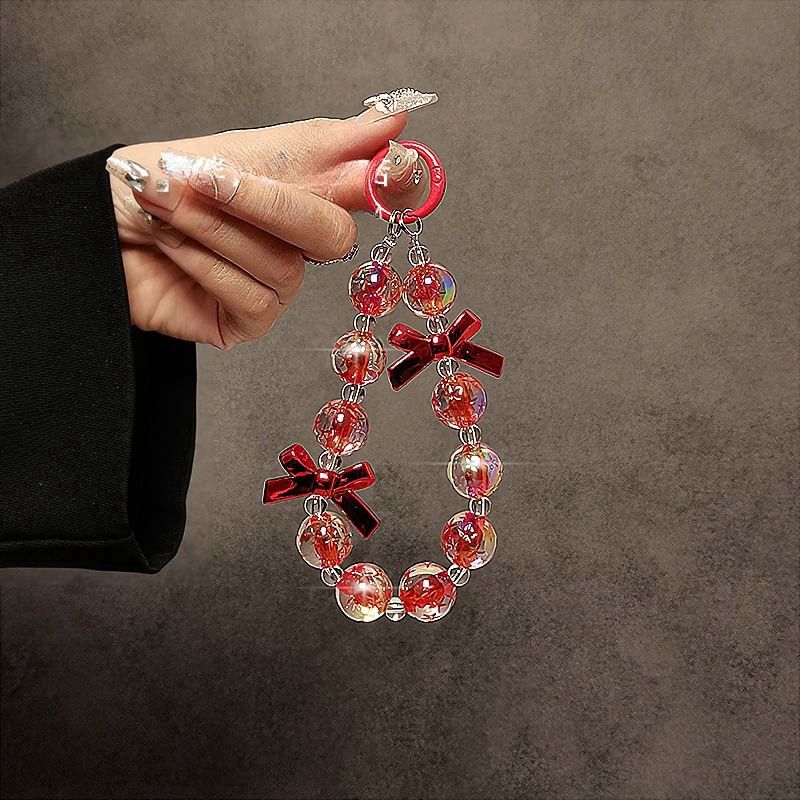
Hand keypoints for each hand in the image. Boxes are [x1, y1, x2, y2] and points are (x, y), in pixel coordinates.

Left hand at [107, 111, 426, 347]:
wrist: (90, 227)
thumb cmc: (155, 184)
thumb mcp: (236, 149)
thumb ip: (318, 145)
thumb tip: (394, 125)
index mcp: (298, 194)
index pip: (364, 190)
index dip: (388, 179)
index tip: (392, 160)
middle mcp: (292, 244)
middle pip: (334, 236)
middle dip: (268, 203)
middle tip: (212, 177)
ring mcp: (273, 287)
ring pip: (283, 266)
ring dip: (214, 227)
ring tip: (166, 204)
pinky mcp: (246, 323)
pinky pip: (254, 297)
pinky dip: (206, 264)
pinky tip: (173, 248)